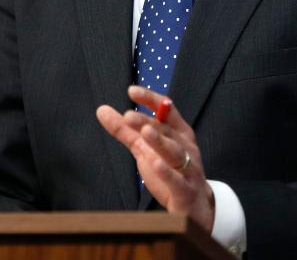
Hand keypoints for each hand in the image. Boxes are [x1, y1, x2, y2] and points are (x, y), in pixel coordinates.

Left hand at [96, 86, 214, 231]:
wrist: (194, 205)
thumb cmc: (169, 170)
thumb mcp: (145, 148)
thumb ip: (125, 130)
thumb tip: (102, 110)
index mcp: (177, 133)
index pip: (166, 111)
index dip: (150, 100)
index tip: (132, 91)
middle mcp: (185, 146)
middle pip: (166, 130)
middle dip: (148, 122)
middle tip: (128, 116)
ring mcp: (187, 168)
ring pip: (174, 152)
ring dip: (160, 141)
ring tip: (145, 132)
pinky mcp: (185, 189)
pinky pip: (176, 180)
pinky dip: (167, 172)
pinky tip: (155, 165)